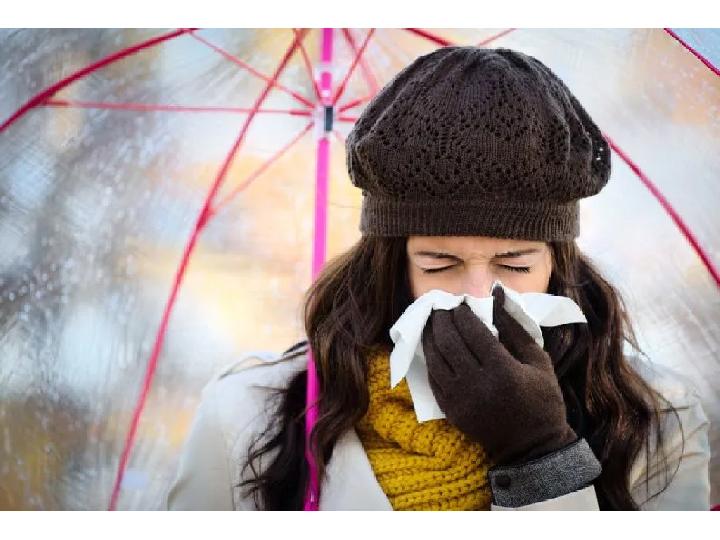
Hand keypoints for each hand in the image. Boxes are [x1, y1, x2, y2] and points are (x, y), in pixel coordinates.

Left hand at [421, 286, 577, 465]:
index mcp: (503, 370)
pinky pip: (432, 379)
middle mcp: (477, 384)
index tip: (460, 303)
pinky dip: (430, 359)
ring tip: (433, 322)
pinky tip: (432, 347)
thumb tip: (497, 295)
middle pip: (449, 342)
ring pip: (435, 359)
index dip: (462, 313)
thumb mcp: (538, 361)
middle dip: (442, 320)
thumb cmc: (542, 400)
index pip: (473, 332)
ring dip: (430, 336)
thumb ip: (514, 327)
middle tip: (441, 307)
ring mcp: (460, 399)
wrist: (532, 447)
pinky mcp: (451, 411)